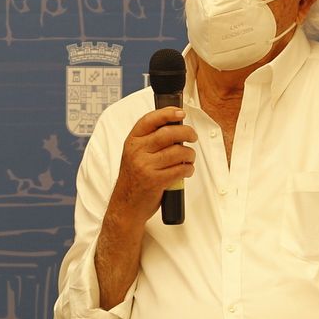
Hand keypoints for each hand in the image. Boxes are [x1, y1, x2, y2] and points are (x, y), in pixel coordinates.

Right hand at [105, 107, 198, 225]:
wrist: (125, 205)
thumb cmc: (133, 179)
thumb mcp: (134, 155)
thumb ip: (149, 141)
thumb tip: (174, 126)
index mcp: (132, 141)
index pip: (150, 120)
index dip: (167, 113)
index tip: (181, 113)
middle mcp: (137, 152)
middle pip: (168, 134)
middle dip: (186, 132)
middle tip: (192, 136)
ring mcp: (146, 166)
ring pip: (178, 152)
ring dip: (190, 154)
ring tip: (189, 158)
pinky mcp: (156, 181)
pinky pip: (180, 169)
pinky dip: (188, 169)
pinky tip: (186, 169)